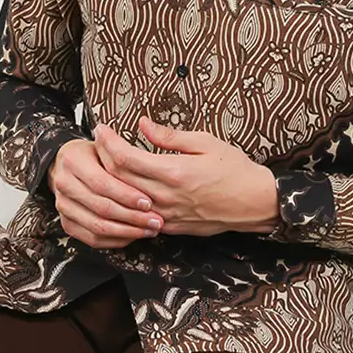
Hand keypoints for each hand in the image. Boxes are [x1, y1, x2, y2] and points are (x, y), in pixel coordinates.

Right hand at [48, 139, 163, 249]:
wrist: (67, 166)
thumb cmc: (93, 155)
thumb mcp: (104, 144)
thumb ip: (120, 148)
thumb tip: (147, 131)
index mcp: (73, 160)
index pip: (102, 183)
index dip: (126, 195)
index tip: (149, 202)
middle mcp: (63, 183)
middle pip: (101, 207)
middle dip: (132, 217)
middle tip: (155, 220)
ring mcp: (62, 206)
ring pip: (97, 226)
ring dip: (127, 231)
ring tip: (149, 230)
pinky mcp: (66, 223)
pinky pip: (92, 239)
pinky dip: (115, 240)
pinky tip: (133, 236)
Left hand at [92, 116, 279, 236]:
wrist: (255, 203)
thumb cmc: (235, 169)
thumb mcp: (205, 143)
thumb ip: (169, 137)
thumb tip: (142, 125)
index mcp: (174, 172)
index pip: (125, 158)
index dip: (108, 142)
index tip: (101, 129)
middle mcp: (166, 197)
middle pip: (118, 179)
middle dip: (102, 157)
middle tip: (97, 141)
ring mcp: (166, 216)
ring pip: (124, 200)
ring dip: (109, 181)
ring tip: (103, 162)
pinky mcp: (170, 227)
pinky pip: (137, 216)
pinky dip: (124, 201)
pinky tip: (120, 188)